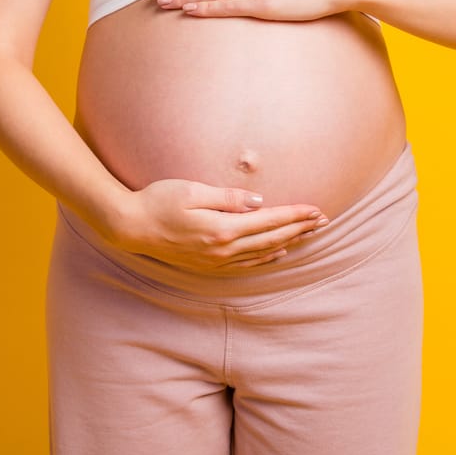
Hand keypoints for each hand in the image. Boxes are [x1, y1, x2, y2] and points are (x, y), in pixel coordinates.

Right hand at [107, 178, 329, 271]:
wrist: (129, 227)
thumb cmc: (158, 200)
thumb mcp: (192, 190)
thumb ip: (228, 198)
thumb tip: (259, 202)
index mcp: (222, 228)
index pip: (269, 221)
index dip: (295, 215)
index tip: (317, 210)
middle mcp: (223, 249)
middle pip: (272, 239)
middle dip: (301, 229)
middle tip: (325, 221)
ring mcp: (215, 260)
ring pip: (263, 253)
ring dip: (289, 243)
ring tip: (309, 234)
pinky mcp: (208, 264)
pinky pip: (246, 263)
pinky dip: (267, 256)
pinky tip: (278, 252)